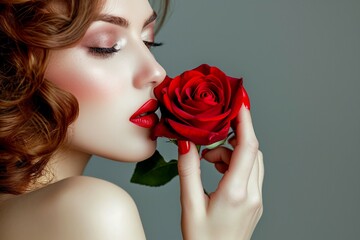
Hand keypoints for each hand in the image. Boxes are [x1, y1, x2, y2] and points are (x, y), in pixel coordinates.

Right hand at [177, 106, 263, 239]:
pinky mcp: (255, 202)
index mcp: (236, 193)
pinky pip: (250, 172)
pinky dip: (235, 163)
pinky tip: (217, 170)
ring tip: (207, 160)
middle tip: (208, 138)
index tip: (240, 101)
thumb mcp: (189, 205)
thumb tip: (186, 142)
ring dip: (231, 152)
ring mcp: (256, 199)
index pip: (247, 147)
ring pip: (251, 161)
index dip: (245, 121)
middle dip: (231, 137)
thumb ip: (188, 171)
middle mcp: (252, 194)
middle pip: (250, 150)